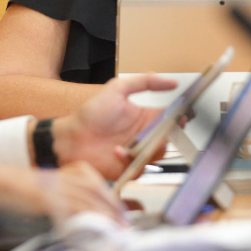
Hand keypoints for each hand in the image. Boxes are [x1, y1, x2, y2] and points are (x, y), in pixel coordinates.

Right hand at [0, 161, 126, 222]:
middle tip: (123, 221)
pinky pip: (68, 207)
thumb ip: (57, 198)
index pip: (92, 180)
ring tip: (114, 226)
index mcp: (60, 173)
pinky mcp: (44, 197)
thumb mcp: (40, 189)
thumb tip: (71, 216)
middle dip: (112, 205)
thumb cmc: (11, 188)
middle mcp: (60, 177)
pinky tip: (91, 226)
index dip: (108, 195)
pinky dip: (82, 217)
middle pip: (94, 188)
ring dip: (103, 213)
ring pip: (86, 197)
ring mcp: (53, 186)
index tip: (118, 209)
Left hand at [53, 74, 176, 179]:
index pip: (171, 118)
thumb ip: (145, 81)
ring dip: (146, 149)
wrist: (70, 138)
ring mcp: (137, 153)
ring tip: (130, 143)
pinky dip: (130, 161)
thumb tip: (172, 82)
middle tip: (156, 133)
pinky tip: (117, 152)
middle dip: (165, 137)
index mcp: (145, 117)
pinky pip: (140, 169)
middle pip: (168, 139)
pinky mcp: (128, 168)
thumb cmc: (90, 113)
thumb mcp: (117, 89)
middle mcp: (144, 136)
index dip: (179, 119)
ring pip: (157, 155)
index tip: (180, 118)